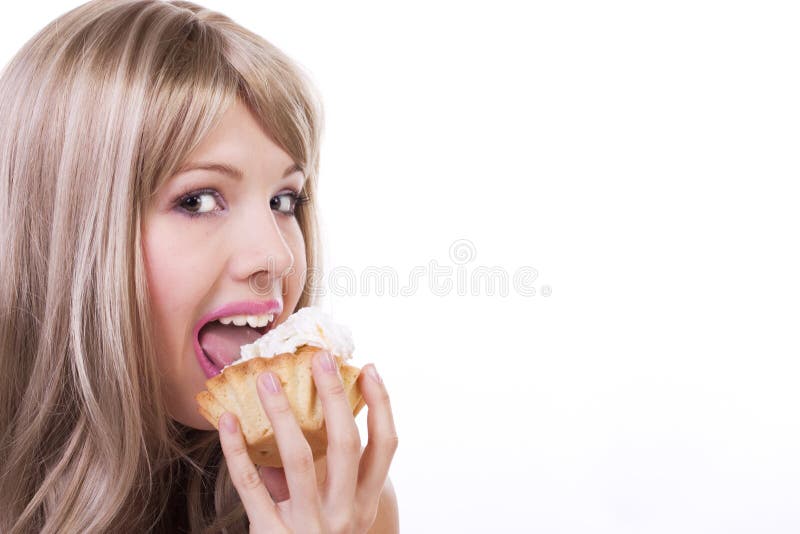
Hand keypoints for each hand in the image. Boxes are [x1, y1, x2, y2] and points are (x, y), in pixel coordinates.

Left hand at [218, 350, 397, 532]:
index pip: (385, 446)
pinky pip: (251, 487)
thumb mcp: (341, 511)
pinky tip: (228, 421)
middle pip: (344, 444)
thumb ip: (334, 471)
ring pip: (298, 460)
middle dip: (333, 396)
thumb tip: (319, 406)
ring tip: (268, 380)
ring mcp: (308, 526)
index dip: (381, 404)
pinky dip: (237, 451)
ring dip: (282, 414)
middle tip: (319, 358)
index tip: (369, 368)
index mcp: (365, 502)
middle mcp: (344, 514)